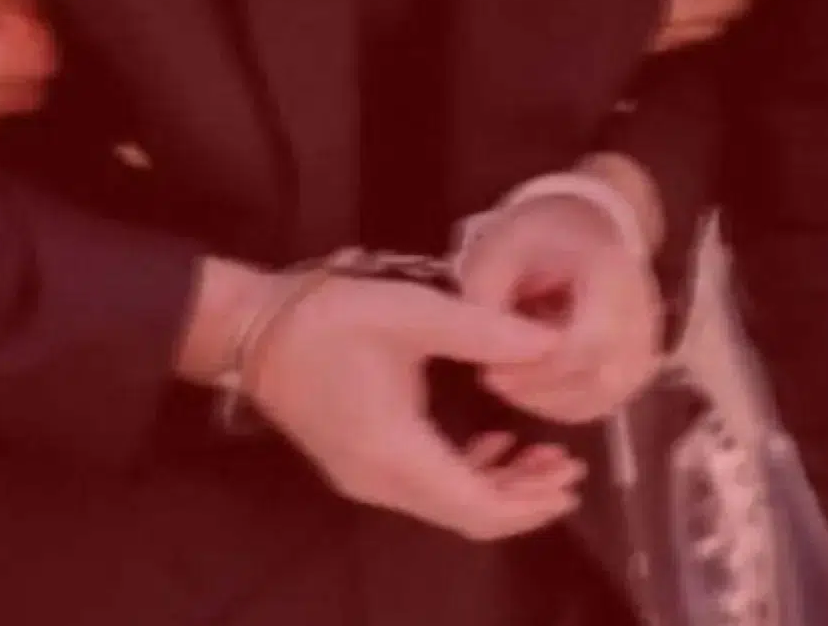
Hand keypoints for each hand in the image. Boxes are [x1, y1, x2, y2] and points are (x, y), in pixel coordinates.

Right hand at [249, 275, 585, 540]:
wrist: (254, 330)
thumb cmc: (328, 319)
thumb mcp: (411, 313)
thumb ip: (484, 331)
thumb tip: (551, 343)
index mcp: (394, 452)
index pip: (475, 506)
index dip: (530, 503)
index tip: (572, 482)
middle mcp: (380, 481)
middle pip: (466, 513)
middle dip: (524, 497)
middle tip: (569, 465)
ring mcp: (366, 478)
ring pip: (447, 503)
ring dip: (499, 485)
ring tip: (543, 453)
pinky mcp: (360, 465)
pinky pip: (425, 487)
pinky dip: (466, 472)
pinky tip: (493, 440)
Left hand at [457, 196, 661, 423]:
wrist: (582, 227)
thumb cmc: (537, 238)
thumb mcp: (499, 253)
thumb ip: (486, 302)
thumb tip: (484, 358)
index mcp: (613, 276)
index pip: (593, 340)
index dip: (542, 366)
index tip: (492, 369)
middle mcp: (641, 317)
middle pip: (603, 381)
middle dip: (540, 390)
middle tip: (491, 377)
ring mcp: (642, 347)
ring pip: (601, 401)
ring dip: (545, 402)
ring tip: (504, 377)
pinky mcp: (630, 369)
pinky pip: (598, 404)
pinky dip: (557, 405)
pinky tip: (525, 384)